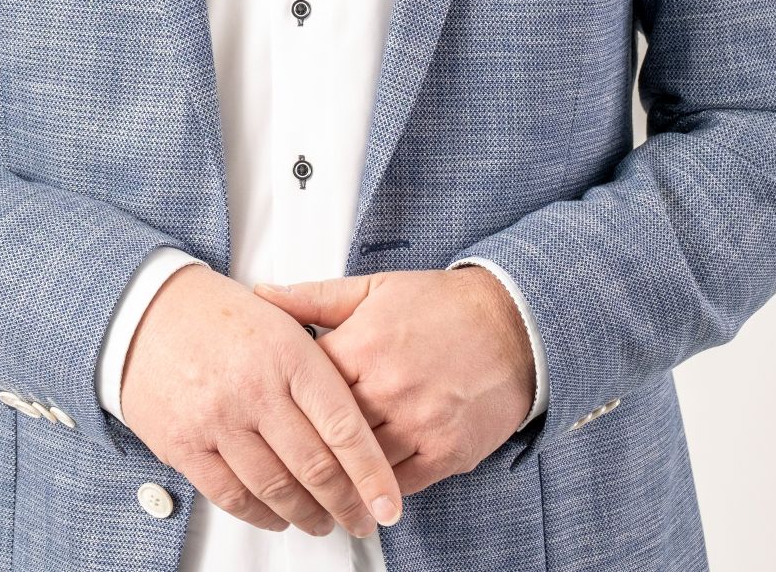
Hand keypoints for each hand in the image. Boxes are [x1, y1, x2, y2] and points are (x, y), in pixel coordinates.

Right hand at [119, 262, 403, 537]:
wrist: (146, 311)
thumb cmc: (221, 316)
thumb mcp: (281, 318)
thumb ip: (320, 364)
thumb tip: (363, 417)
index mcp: (289, 354)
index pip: (343, 426)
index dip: (371, 473)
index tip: (388, 503)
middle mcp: (255, 389)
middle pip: (314, 467)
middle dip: (346, 504)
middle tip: (362, 518)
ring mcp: (218, 420)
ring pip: (275, 489)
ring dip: (306, 515)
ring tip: (323, 522)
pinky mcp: (185, 445)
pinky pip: (232, 495)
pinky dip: (261, 515)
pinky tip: (277, 516)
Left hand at [252, 267, 535, 496]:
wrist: (512, 324)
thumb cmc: (442, 305)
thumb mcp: (373, 289)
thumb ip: (313, 297)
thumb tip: (263, 295)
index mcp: (364, 346)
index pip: (305, 389)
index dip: (289, 399)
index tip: (280, 408)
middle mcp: (388, 388)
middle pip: (329, 434)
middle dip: (310, 444)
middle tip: (290, 458)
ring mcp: (418, 424)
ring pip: (362, 465)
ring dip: (343, 475)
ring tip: (323, 482)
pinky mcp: (447, 451)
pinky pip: (401, 483)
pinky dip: (381, 486)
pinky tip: (367, 486)